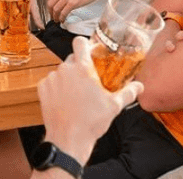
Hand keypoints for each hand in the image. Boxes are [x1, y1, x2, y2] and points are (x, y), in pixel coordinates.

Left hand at [38, 37, 141, 162]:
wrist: (68, 139)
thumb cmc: (91, 122)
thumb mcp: (114, 106)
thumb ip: (128, 92)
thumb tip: (140, 86)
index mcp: (82, 68)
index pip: (80, 42)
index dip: (86, 44)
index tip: (91, 51)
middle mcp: (64, 69)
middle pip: (72, 58)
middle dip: (80, 66)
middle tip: (88, 80)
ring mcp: (51, 78)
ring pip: (61, 71)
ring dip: (68, 78)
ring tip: (77, 95)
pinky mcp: (42, 89)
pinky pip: (51, 82)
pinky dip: (57, 88)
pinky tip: (65, 100)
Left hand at [47, 0, 103, 21]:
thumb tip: (58, 1)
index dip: (49, 6)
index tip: (51, 10)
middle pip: (50, 4)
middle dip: (51, 12)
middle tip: (53, 17)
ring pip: (56, 10)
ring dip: (55, 17)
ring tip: (58, 20)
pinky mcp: (72, 3)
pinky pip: (63, 13)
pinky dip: (62, 18)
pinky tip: (63, 20)